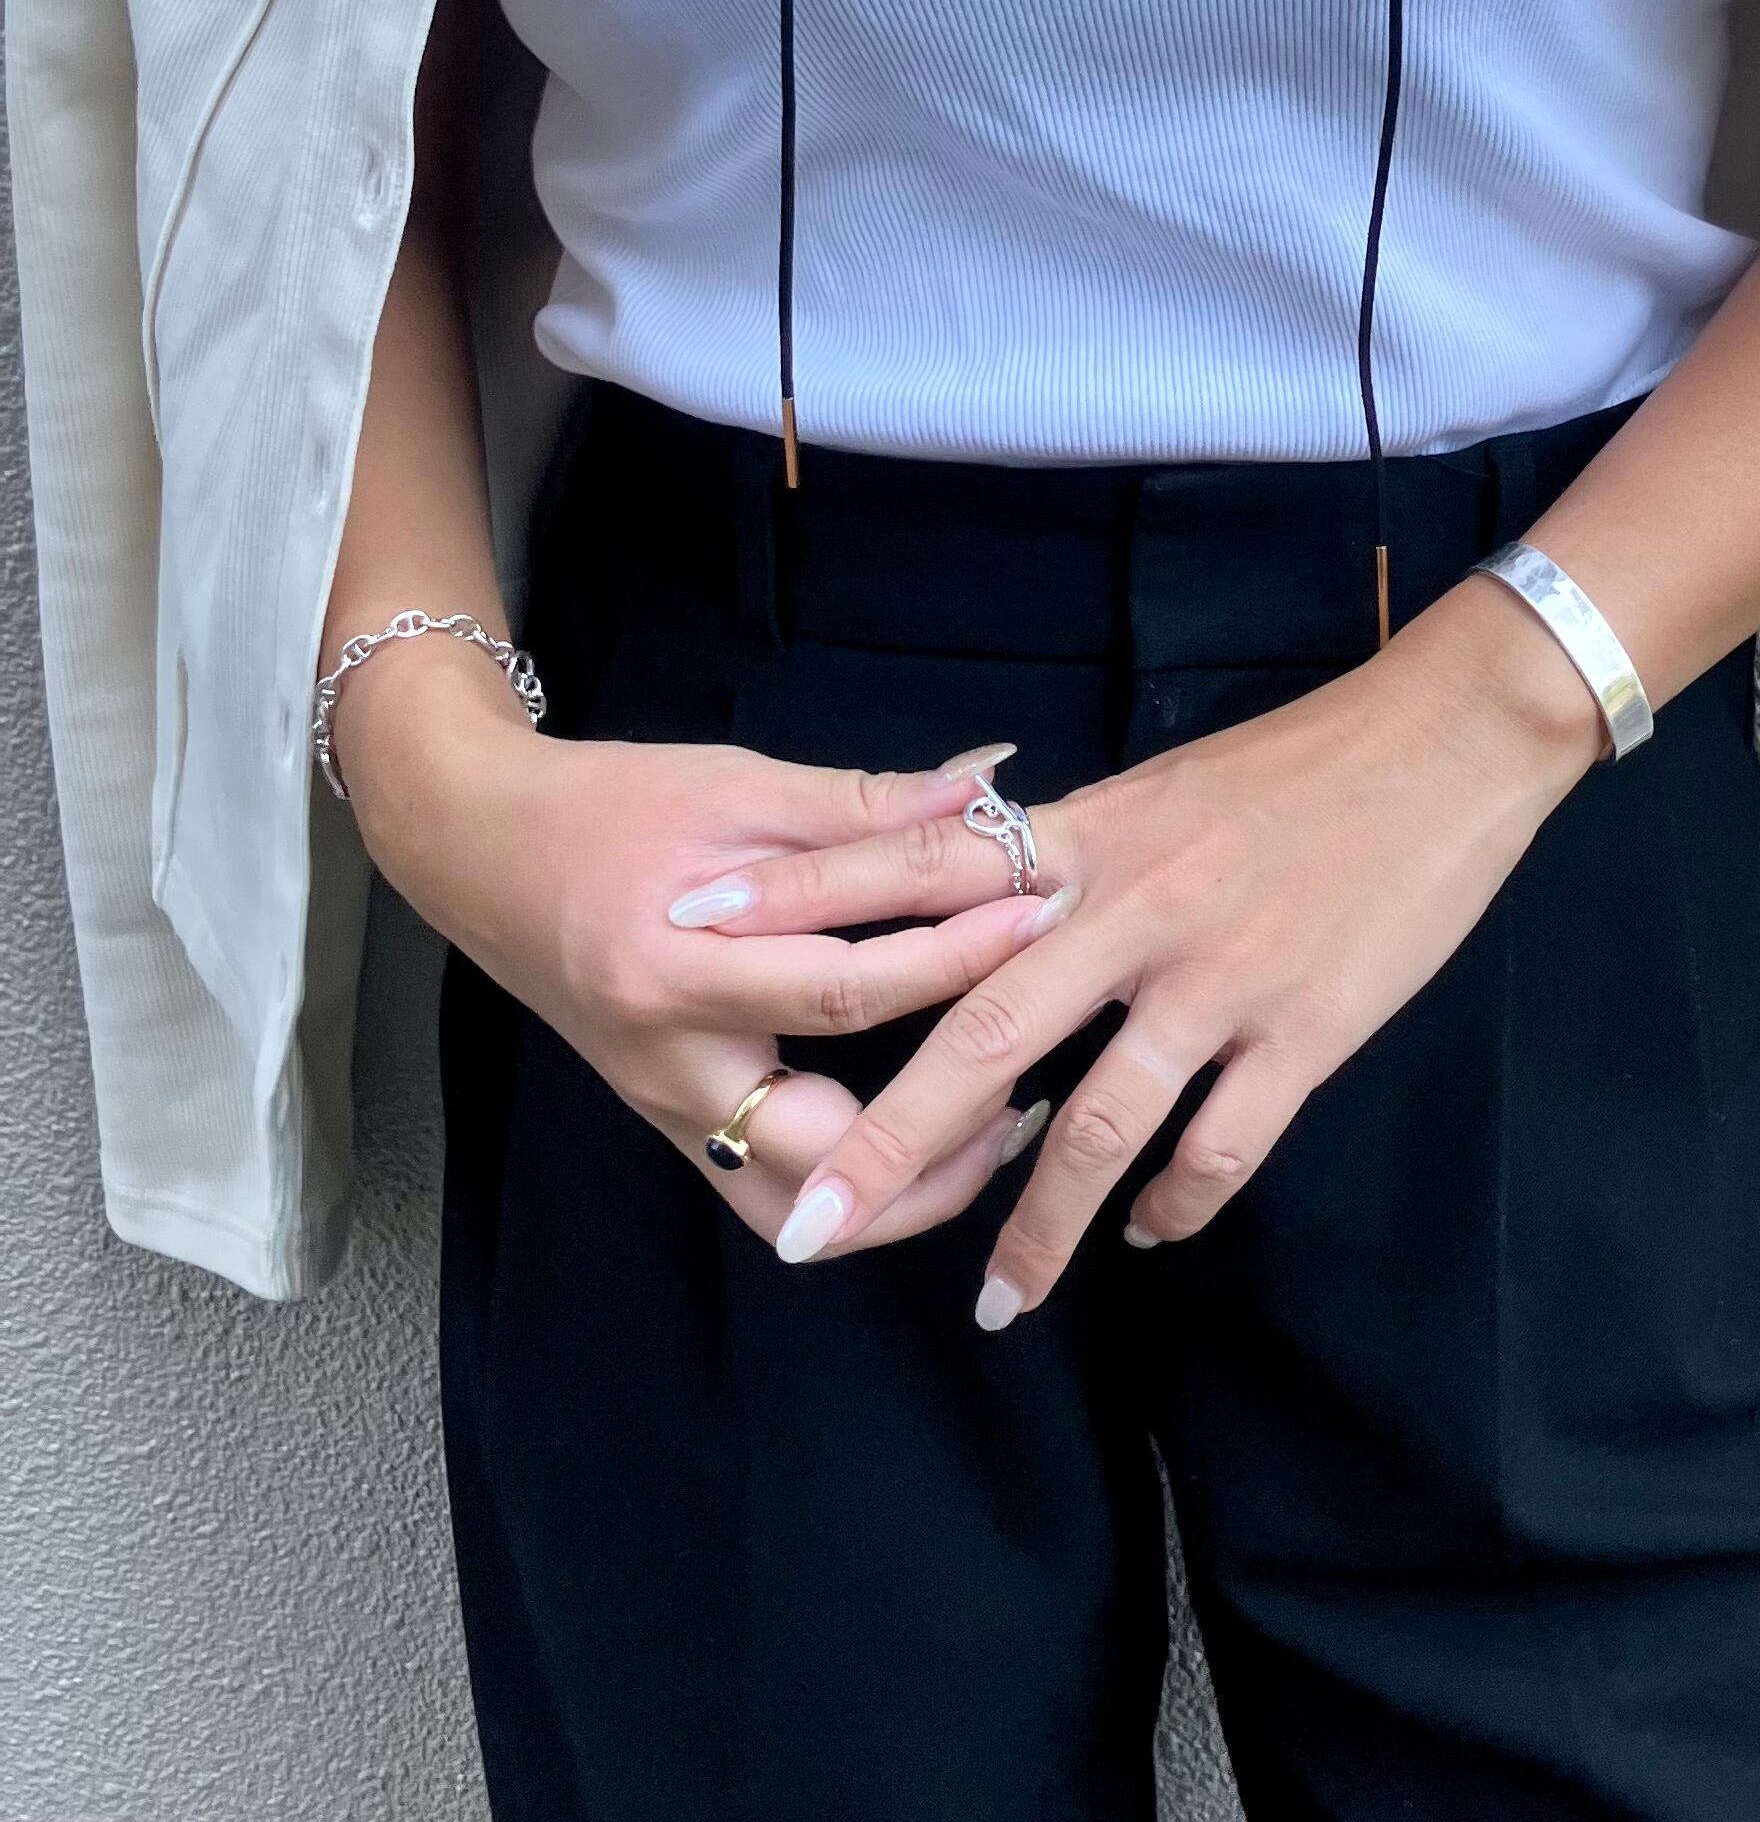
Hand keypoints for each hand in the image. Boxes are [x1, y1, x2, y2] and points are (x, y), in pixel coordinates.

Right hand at [332, 634, 1074, 1248]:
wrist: (479, 846)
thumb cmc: (607, 805)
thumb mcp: (737, 784)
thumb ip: (865, 806)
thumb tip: (988, 791)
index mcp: (681, 973)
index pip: (851, 994)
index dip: (962, 958)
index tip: (1047, 919)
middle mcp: (671, 1066)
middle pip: (827, 1155)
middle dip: (945, 1143)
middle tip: (1040, 1086)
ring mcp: (666, 1109)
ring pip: (794, 1207)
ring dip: (901, 1190)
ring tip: (994, 1124)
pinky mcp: (670, 1121)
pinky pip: (768, 1186)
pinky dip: (851, 1176)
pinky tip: (920, 1118)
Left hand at [684, 575, 1609, 1320]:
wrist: (1447, 743)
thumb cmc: (1305, 762)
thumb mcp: (1166, 787)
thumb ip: (1072, 851)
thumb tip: (985, 884)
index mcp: (1090, 841)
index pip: (922, 885)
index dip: (807, 914)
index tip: (695, 940)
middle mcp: (1136, 912)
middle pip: (987, 1040)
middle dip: (890, 1143)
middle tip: (808, 1228)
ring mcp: (1222, 978)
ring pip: (1102, 1126)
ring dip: (1038, 1226)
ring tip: (996, 1302)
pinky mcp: (1307, 1029)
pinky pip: (1223, 1144)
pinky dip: (1177, 1204)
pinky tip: (1148, 1235)